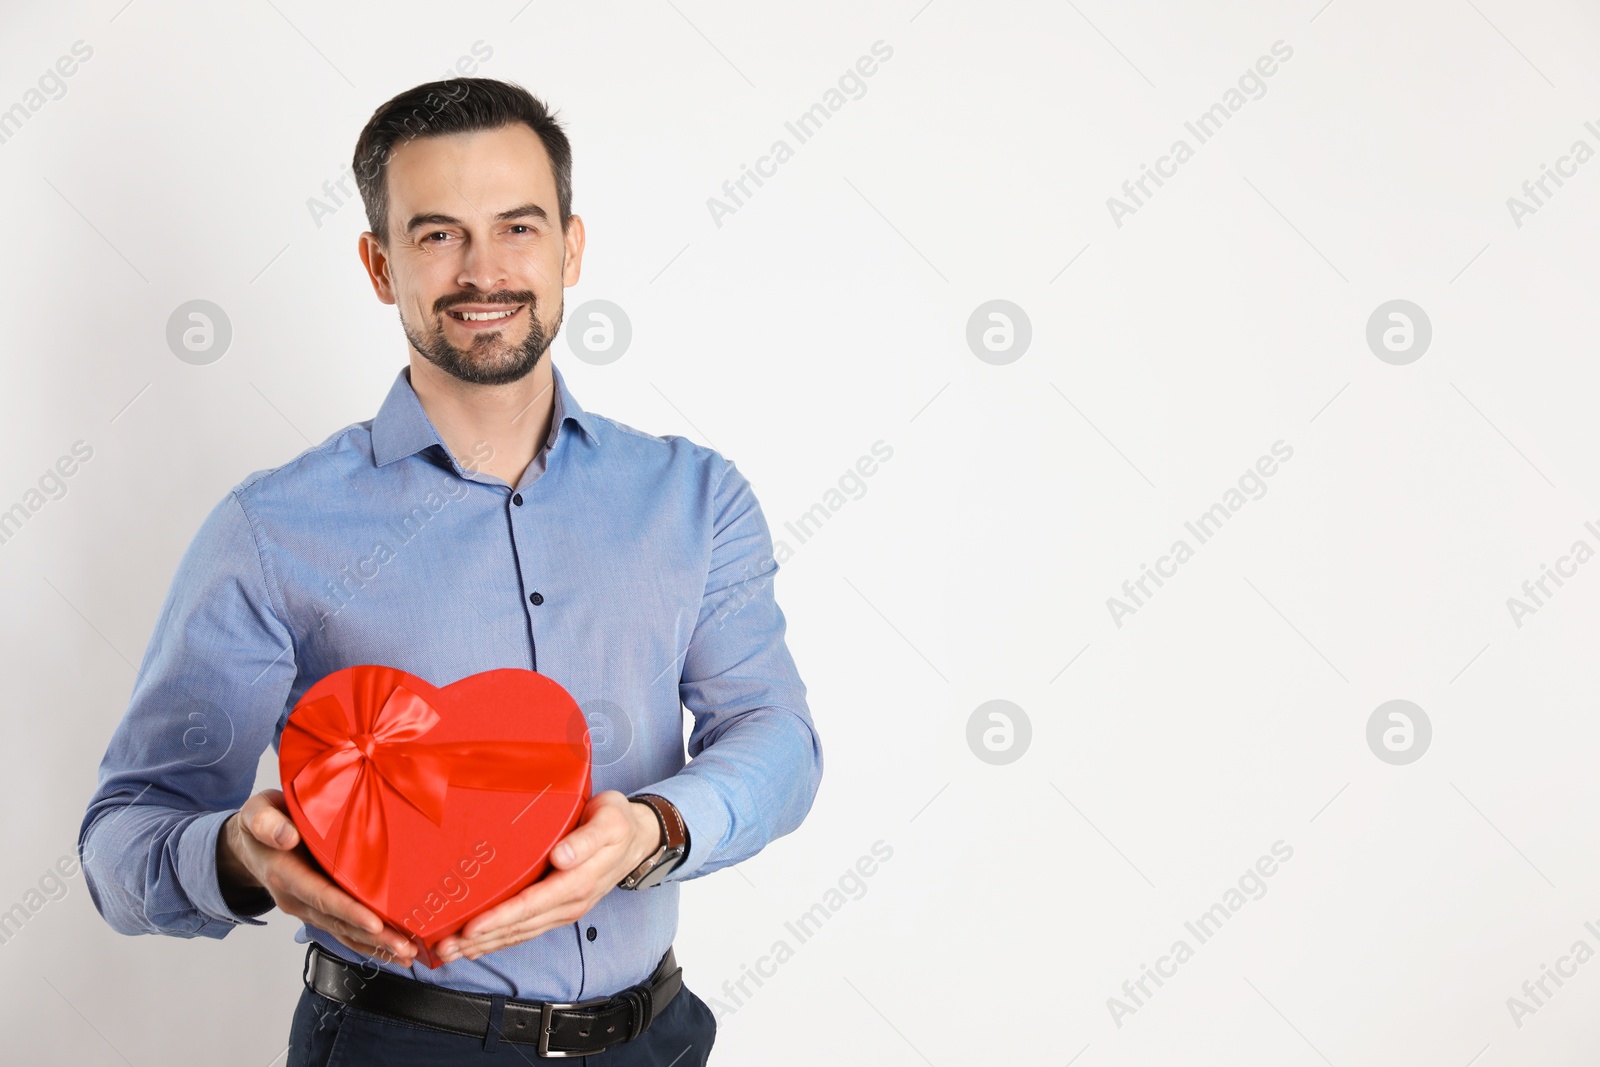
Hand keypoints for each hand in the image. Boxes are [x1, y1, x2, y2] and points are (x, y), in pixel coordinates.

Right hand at [217, 788, 417, 966]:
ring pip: (343, 932)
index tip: (375, 923)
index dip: (348, 911)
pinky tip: (391, 951)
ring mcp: (307, 907)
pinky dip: (368, 943)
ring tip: (407, 953)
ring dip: (375, 946)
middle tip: (405, 947)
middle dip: (372, 937)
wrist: (252, 843)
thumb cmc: (263, 822)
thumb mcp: (257, 813)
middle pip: (338, 922)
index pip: (320, 896)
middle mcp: (296, 898)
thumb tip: (286, 836)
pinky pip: (343, 930)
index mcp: (284, 874)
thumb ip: (265, 822)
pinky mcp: (318, 910)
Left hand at [433, 790, 660, 962]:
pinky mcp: (560, 909)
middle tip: (443, 946)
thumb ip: (586, 840)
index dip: (500, 918)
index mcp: (579, 881)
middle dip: (481, 940)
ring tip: (451, 952)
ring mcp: (565, 909)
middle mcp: (570, 902)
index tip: (471, 927)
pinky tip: (480, 945)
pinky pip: (527, 930)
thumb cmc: (619, 822)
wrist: (639, 837)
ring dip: (485, 945)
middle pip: (520, 926)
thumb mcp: (610, 821)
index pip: (532, 904)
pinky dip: (501, 940)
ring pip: (520, 933)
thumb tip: (561, 857)